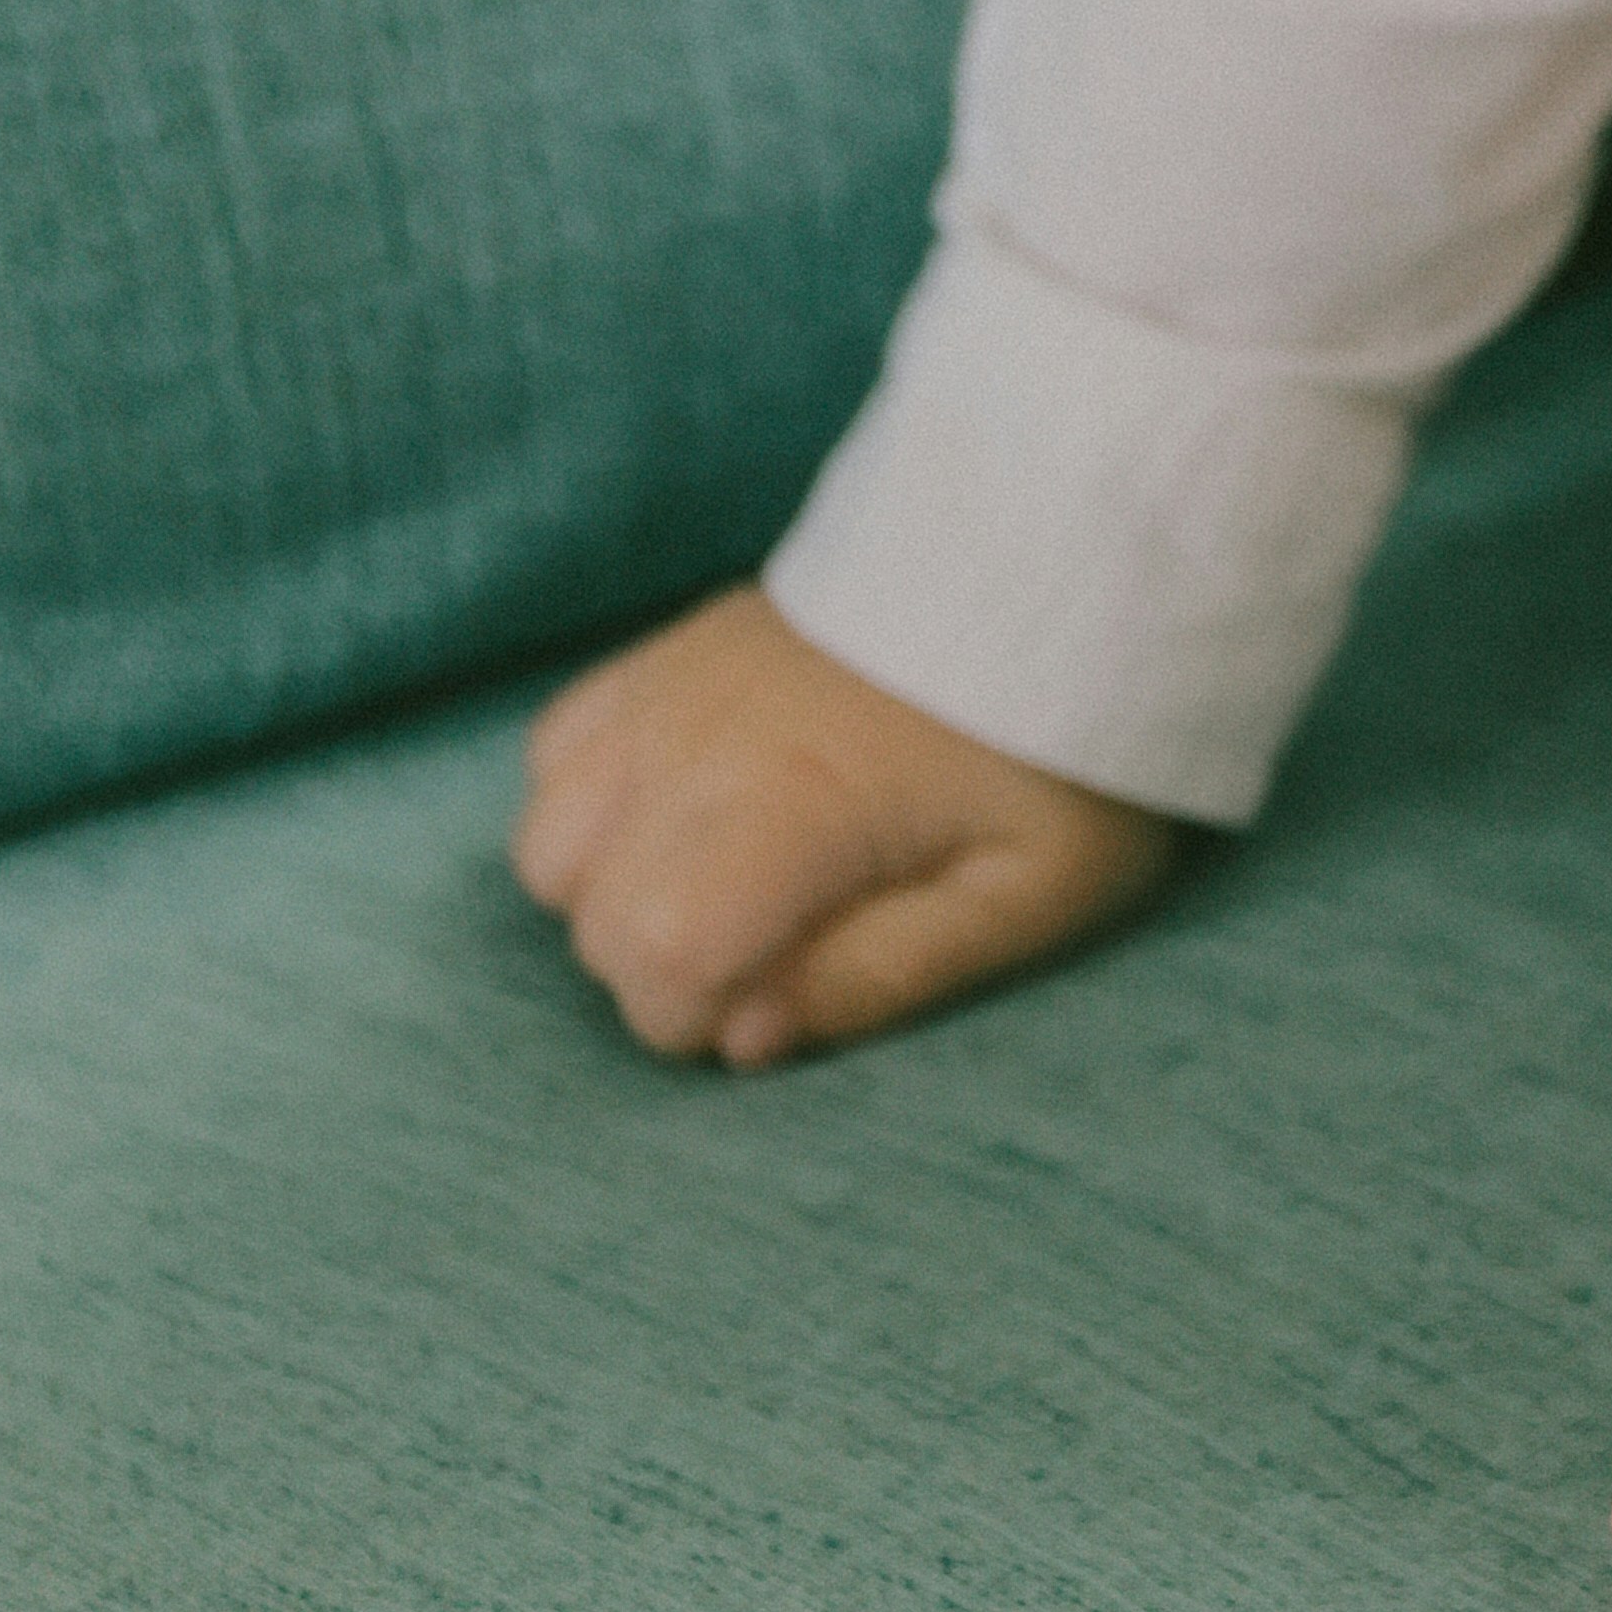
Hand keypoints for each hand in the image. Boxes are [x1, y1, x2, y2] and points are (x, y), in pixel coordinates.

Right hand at [511, 586, 1177, 1067]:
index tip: (777, 1000)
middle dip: (656, 972)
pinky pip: (559, 748)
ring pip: (548, 836)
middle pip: (586, 910)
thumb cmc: (1058, 750)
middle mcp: (706, 738)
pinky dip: (593, 803)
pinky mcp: (670, 651)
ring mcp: (676, 685)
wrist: (1063, 572)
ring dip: (608, 893)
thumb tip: (745, 1038)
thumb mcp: (1027, 891)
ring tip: (720, 893)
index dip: (696, 1018)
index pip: (653, 955)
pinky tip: (684, 817)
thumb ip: (881, 975)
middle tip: (765, 954)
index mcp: (798, 801)